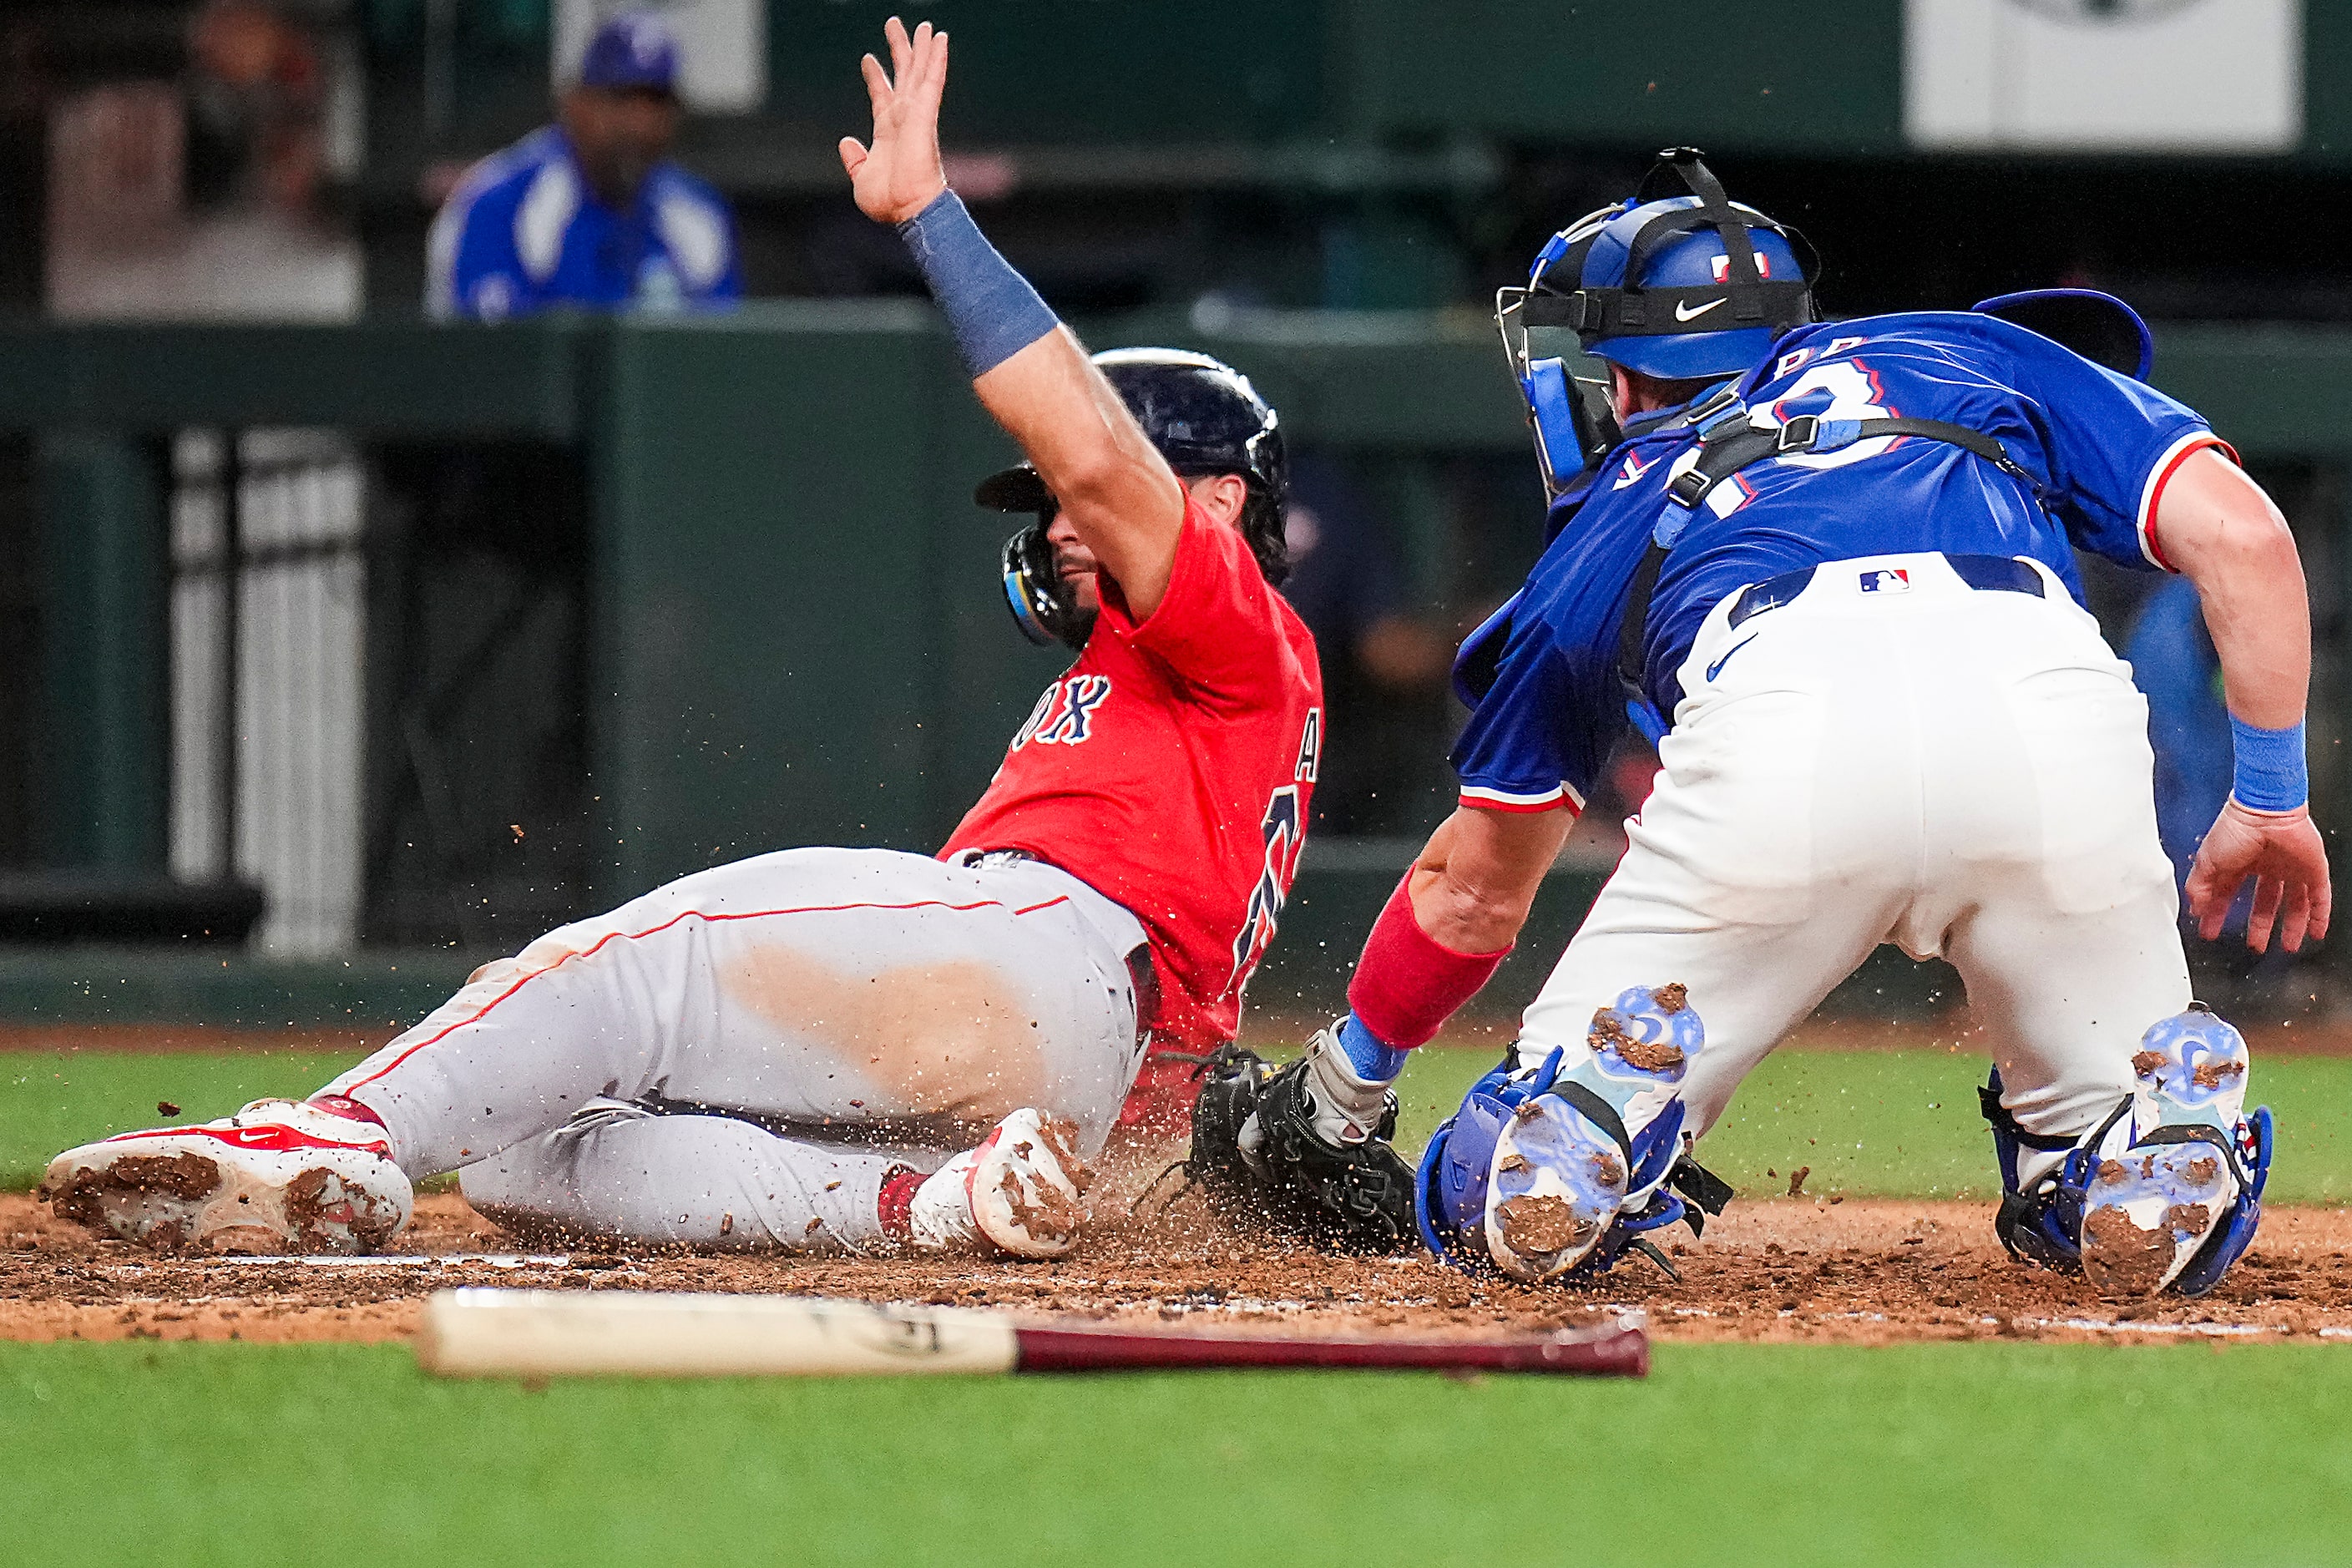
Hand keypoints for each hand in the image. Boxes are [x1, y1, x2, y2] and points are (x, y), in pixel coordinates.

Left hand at [838, 16, 948, 224]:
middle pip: (902, 76)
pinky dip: (936, 59)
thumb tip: (846, 143)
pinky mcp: (925, 114)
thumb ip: (854, 159)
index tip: (869, 59)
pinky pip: (932, 80)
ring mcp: (915, 114)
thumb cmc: (889, 202)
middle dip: (900, 50)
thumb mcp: (861, 178)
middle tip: (895, 24)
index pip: (882, 96)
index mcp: (887, 132)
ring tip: (925, 25)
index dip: (875, 76)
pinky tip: (940, 39)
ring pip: (919, 72)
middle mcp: (903, 119)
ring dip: (921, 47)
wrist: (909, 210)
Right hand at [2185, 798, 2332, 952]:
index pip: (2228, 895)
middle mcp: (2266, 867)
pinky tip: (2317, 931)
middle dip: (2260, 926)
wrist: (2266, 812)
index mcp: (2238, 863)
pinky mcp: (2313, 870)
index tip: (2212, 930)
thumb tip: (2196, 911)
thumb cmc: (2236, 829)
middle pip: (2265, 903)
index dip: (2219, 915)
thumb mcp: (2207, 863)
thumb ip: (2200, 889)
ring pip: (2294, 904)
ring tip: (2289, 946)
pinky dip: (2319, 916)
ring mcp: (2291, 869)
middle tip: (2256, 945)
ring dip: (2292, 926)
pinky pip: (2320, 897)